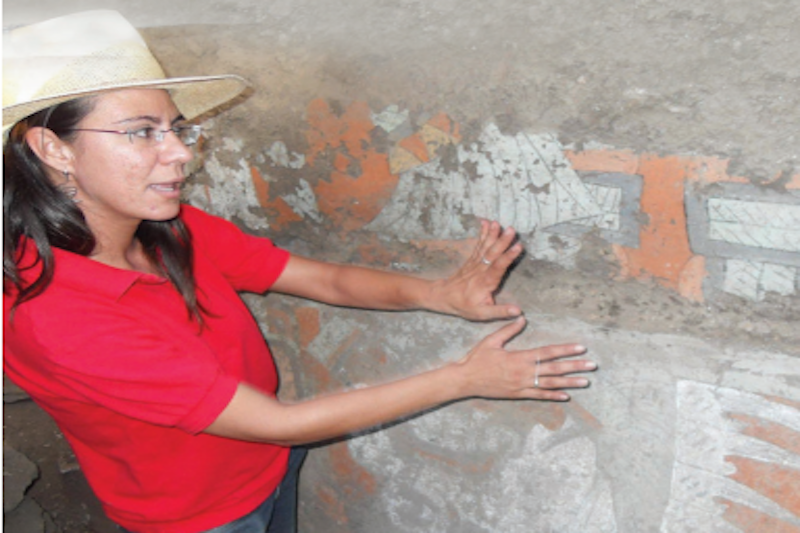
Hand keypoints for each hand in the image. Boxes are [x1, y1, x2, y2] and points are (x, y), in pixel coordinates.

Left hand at [431, 220, 523, 320]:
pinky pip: (478, 245)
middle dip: (502, 241)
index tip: (518, 246)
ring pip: (485, 247)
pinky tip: (486, 223)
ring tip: (497, 223)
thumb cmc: (465, 306)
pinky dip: (482, 234)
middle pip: (492, 253)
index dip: (508, 257)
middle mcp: (481, 270)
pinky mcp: (472, 259)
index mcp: (485, 283)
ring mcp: (475, 263)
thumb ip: (500, 311)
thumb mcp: (482, 314)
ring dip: (492, 234)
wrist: (444, 296)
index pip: (498, 267)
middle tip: (511, 229)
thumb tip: (518, 311)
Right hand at [453, 317, 595, 401]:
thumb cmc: (477, 359)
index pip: (547, 352)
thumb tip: (522, 318)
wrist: (465, 380)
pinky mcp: (518, 394)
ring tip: (586, 382)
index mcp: (519, 357)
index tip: (581, 348)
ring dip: (569, 383)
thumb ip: (508, 330)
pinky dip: (553, 396)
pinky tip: (567, 396)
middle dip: (575, 366)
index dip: (565, 350)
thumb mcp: (491, 341)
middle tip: (592, 365)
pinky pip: (539, 396)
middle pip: (554, 369)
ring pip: (550, 384)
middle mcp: (524, 372)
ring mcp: (522, 385)